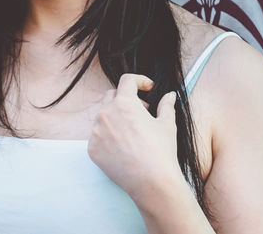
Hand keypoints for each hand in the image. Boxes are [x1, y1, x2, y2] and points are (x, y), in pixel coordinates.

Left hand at [86, 73, 184, 202]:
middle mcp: (106, 114)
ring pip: (103, 116)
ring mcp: (96, 131)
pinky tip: (124, 147)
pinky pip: (98, 136)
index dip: (139, 81)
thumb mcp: (167, 125)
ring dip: (117, 118)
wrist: (151, 182)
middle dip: (127, 99)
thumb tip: (170, 95)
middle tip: (142, 111)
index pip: (127, 81)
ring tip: (134, 132)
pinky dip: (109, 136)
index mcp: (124, 103)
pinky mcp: (92, 148)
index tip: (147, 87)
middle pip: (112, 96)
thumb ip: (166, 106)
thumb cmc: (161, 152)